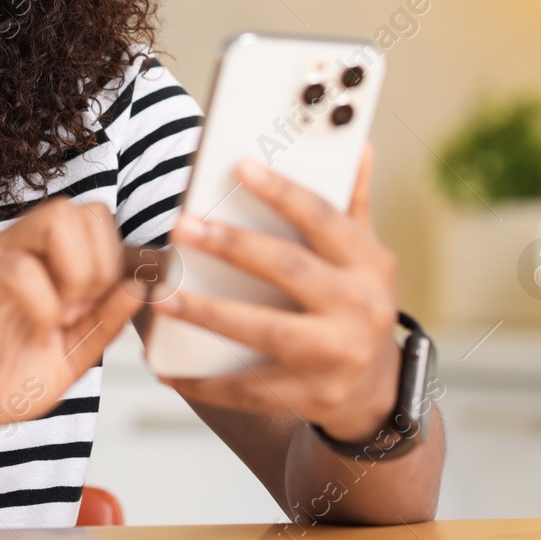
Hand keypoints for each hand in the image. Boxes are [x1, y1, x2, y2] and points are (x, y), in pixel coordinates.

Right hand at [0, 199, 142, 442]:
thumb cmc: (0, 381)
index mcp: (42, 258)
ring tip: (63, 319)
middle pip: (78, 209)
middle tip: (81, 313)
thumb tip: (141, 284)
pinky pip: (18, 269)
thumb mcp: (72, 354)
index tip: (99, 309)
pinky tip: (39, 333)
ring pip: (54, 219)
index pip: (94, 217)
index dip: (112, 259)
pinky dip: (43, 305)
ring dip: (75, 274)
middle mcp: (16, 246)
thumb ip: (106, 321)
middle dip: (99, 264)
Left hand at [151, 145, 401, 443]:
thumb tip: (360, 143)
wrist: (377, 390)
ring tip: (163, 295)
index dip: (282, 191)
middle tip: (181, 225)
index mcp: (368, 263)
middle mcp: (358, 307)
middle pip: (288, 269)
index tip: (239, 166)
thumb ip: (353, 202)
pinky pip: (250, 388)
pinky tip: (167, 368)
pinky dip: (205, 382)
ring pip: (264, 330)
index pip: (323, 218)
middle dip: (231, 246)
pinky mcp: (311, 396)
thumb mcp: (366, 255)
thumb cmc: (357, 303)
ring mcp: (335, 355)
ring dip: (208, 313)